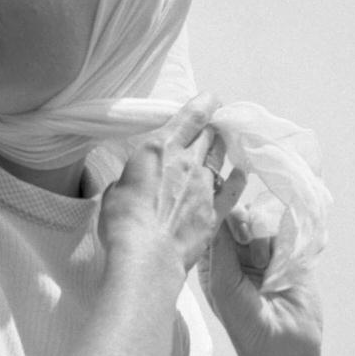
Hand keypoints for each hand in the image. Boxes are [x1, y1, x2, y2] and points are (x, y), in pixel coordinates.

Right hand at [100, 96, 243, 274]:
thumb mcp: (115, 191)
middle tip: (208, 130)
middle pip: (209, 135)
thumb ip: (130, 180)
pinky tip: (239, 174)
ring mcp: (205, 186)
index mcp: (160, 148)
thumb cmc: (123, 223)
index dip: (206, 103)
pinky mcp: (215, 212)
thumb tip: (134, 185)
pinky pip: (232, 190)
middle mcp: (187, 161)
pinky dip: (236, 179)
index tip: (211, 99)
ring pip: (220, 159)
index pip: (192, 115)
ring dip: (218, 154)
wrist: (146, 257)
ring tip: (215, 154)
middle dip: (210, 130)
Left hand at [199, 205, 322, 355]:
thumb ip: (220, 244)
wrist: (284, 347)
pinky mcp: (292, 256)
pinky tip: (280, 263)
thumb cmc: (244, 321)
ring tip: (264, 266)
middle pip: (240, 215)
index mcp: (216, 261)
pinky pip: (288, 232)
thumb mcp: (222, 281)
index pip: (214, 224)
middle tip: (245, 237)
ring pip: (264, 221)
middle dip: (242, 222)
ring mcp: (267, 254)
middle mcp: (240, 254)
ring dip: (263, 239)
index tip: (224, 209)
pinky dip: (284, 242)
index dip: (218, 212)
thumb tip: (219, 207)